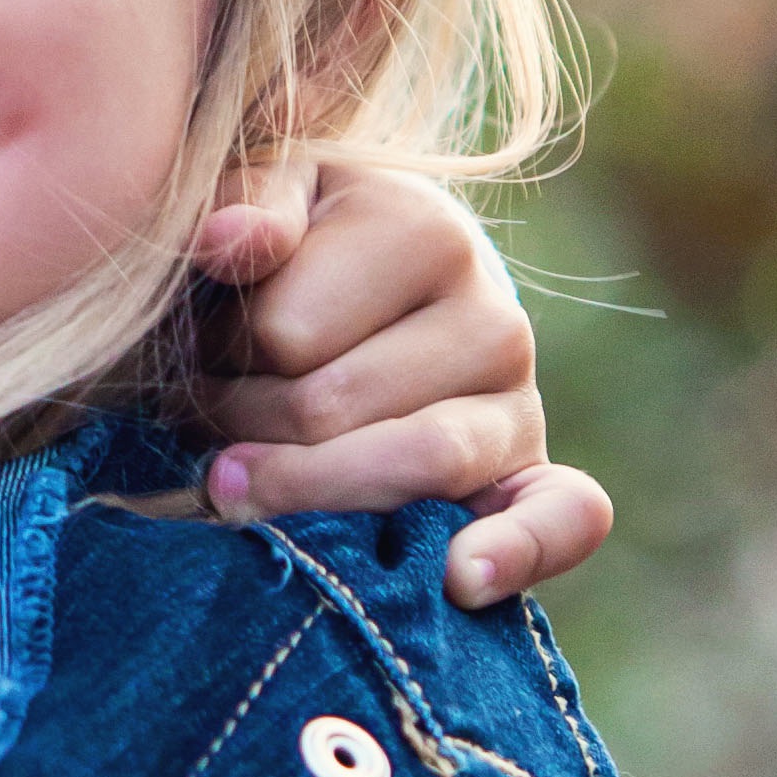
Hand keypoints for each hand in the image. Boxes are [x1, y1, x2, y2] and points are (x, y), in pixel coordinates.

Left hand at [191, 163, 611, 610]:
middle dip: (244, 421)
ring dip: (306, 487)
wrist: (363, 303)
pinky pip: (565, 519)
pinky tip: (461, 578)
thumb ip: (245, 204)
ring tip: (248, 475)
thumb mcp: (263, 198)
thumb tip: (229, 244)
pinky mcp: (532, 479)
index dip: (221, 352)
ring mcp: (521, 405)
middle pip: (330, 410)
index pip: (285, 334)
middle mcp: (496, 317)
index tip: (211, 341)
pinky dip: (517, 552)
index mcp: (427, 233)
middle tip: (216, 410)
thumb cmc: (290, 253)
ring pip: (416, 465)